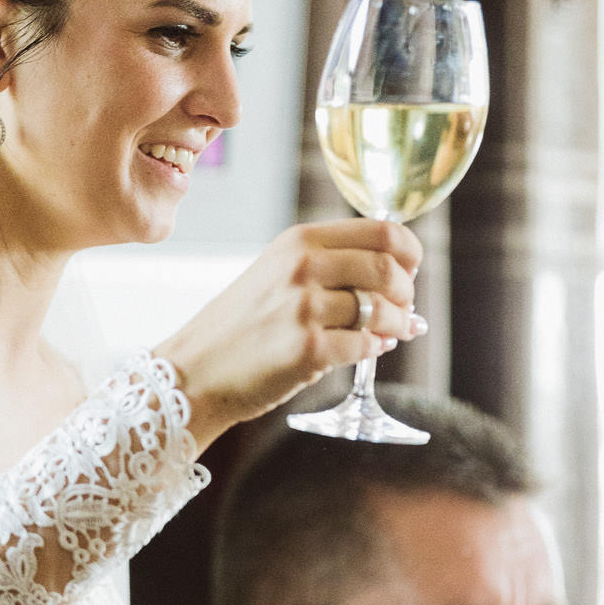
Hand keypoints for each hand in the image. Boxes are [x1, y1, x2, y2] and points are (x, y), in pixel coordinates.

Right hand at [156, 220, 423, 449]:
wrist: (194, 372)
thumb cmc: (241, 327)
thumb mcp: (277, 274)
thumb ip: (332, 270)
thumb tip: (403, 289)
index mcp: (299, 241)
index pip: (383, 231)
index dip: (409, 252)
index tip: (410, 270)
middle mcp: (303, 267)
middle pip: (389, 269)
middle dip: (406, 293)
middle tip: (402, 309)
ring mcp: (304, 308)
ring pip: (383, 311)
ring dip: (397, 326)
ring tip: (390, 333)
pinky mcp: (307, 350)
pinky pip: (365, 347)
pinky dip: (374, 351)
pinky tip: (368, 351)